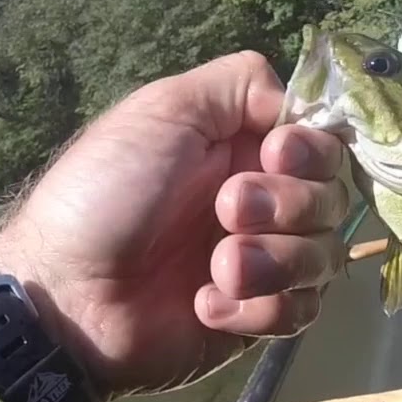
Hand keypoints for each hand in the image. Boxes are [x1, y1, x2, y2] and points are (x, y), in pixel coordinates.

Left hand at [0, 51, 348, 398]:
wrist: (68, 294)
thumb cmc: (108, 193)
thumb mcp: (165, 109)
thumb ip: (241, 83)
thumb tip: (299, 108)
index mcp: (248, 152)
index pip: (327, 146)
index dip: (313, 152)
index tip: (276, 155)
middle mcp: (268, 205)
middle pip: (334, 200)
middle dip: (287, 206)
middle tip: (225, 211)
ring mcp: (267, 264)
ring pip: (324, 258)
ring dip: (271, 261)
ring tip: (215, 268)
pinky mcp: (260, 318)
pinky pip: (300, 312)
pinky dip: (256, 308)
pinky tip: (203, 304)